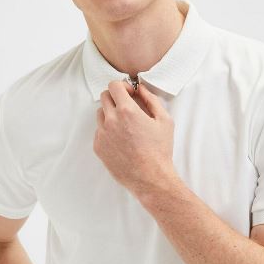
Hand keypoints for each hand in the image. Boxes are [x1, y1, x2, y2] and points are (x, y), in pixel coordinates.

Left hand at [93, 79, 175, 195]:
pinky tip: (122, 140)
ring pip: (100, 114)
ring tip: (125, 126)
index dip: (122, 86)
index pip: (114, 86)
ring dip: (110, 114)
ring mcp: (102, 134)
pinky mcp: (98, 147)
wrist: (151, 178)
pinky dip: (108, 131)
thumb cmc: (160, 150)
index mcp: (127, 111)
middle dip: (115, 98)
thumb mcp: (164, 120)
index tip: (130, 94)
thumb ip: (151, 99)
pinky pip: (99, 131)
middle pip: (104, 97)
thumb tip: (140, 88)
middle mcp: (111, 120)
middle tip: (127, 107)